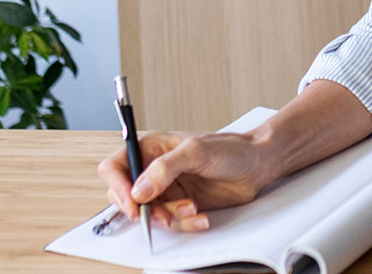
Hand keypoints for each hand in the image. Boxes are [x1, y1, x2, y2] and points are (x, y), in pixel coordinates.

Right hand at [98, 131, 275, 231]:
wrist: (257, 165)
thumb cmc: (230, 149)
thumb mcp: (196, 152)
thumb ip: (164, 169)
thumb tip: (139, 191)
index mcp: (150, 148)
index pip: (115, 167)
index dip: (119, 187)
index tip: (134, 203)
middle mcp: (153, 169)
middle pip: (125, 196)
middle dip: (144, 209)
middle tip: (162, 214)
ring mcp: (166, 189)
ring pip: (149, 214)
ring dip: (169, 217)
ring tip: (192, 208)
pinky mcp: (179, 205)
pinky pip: (170, 222)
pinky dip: (184, 223)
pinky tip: (200, 216)